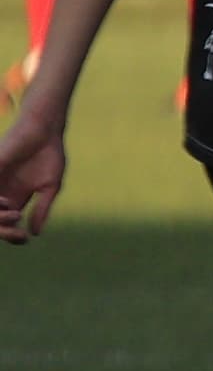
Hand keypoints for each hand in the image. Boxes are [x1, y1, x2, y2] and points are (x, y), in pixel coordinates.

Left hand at [0, 114, 66, 243]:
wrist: (45, 131)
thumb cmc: (50, 155)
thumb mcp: (50, 187)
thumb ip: (42, 209)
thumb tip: (35, 233)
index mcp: (15, 198)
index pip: (7, 223)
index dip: (12, 234)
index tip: (24, 238)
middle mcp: (2, 192)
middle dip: (4, 230)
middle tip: (18, 233)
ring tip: (15, 215)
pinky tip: (7, 202)